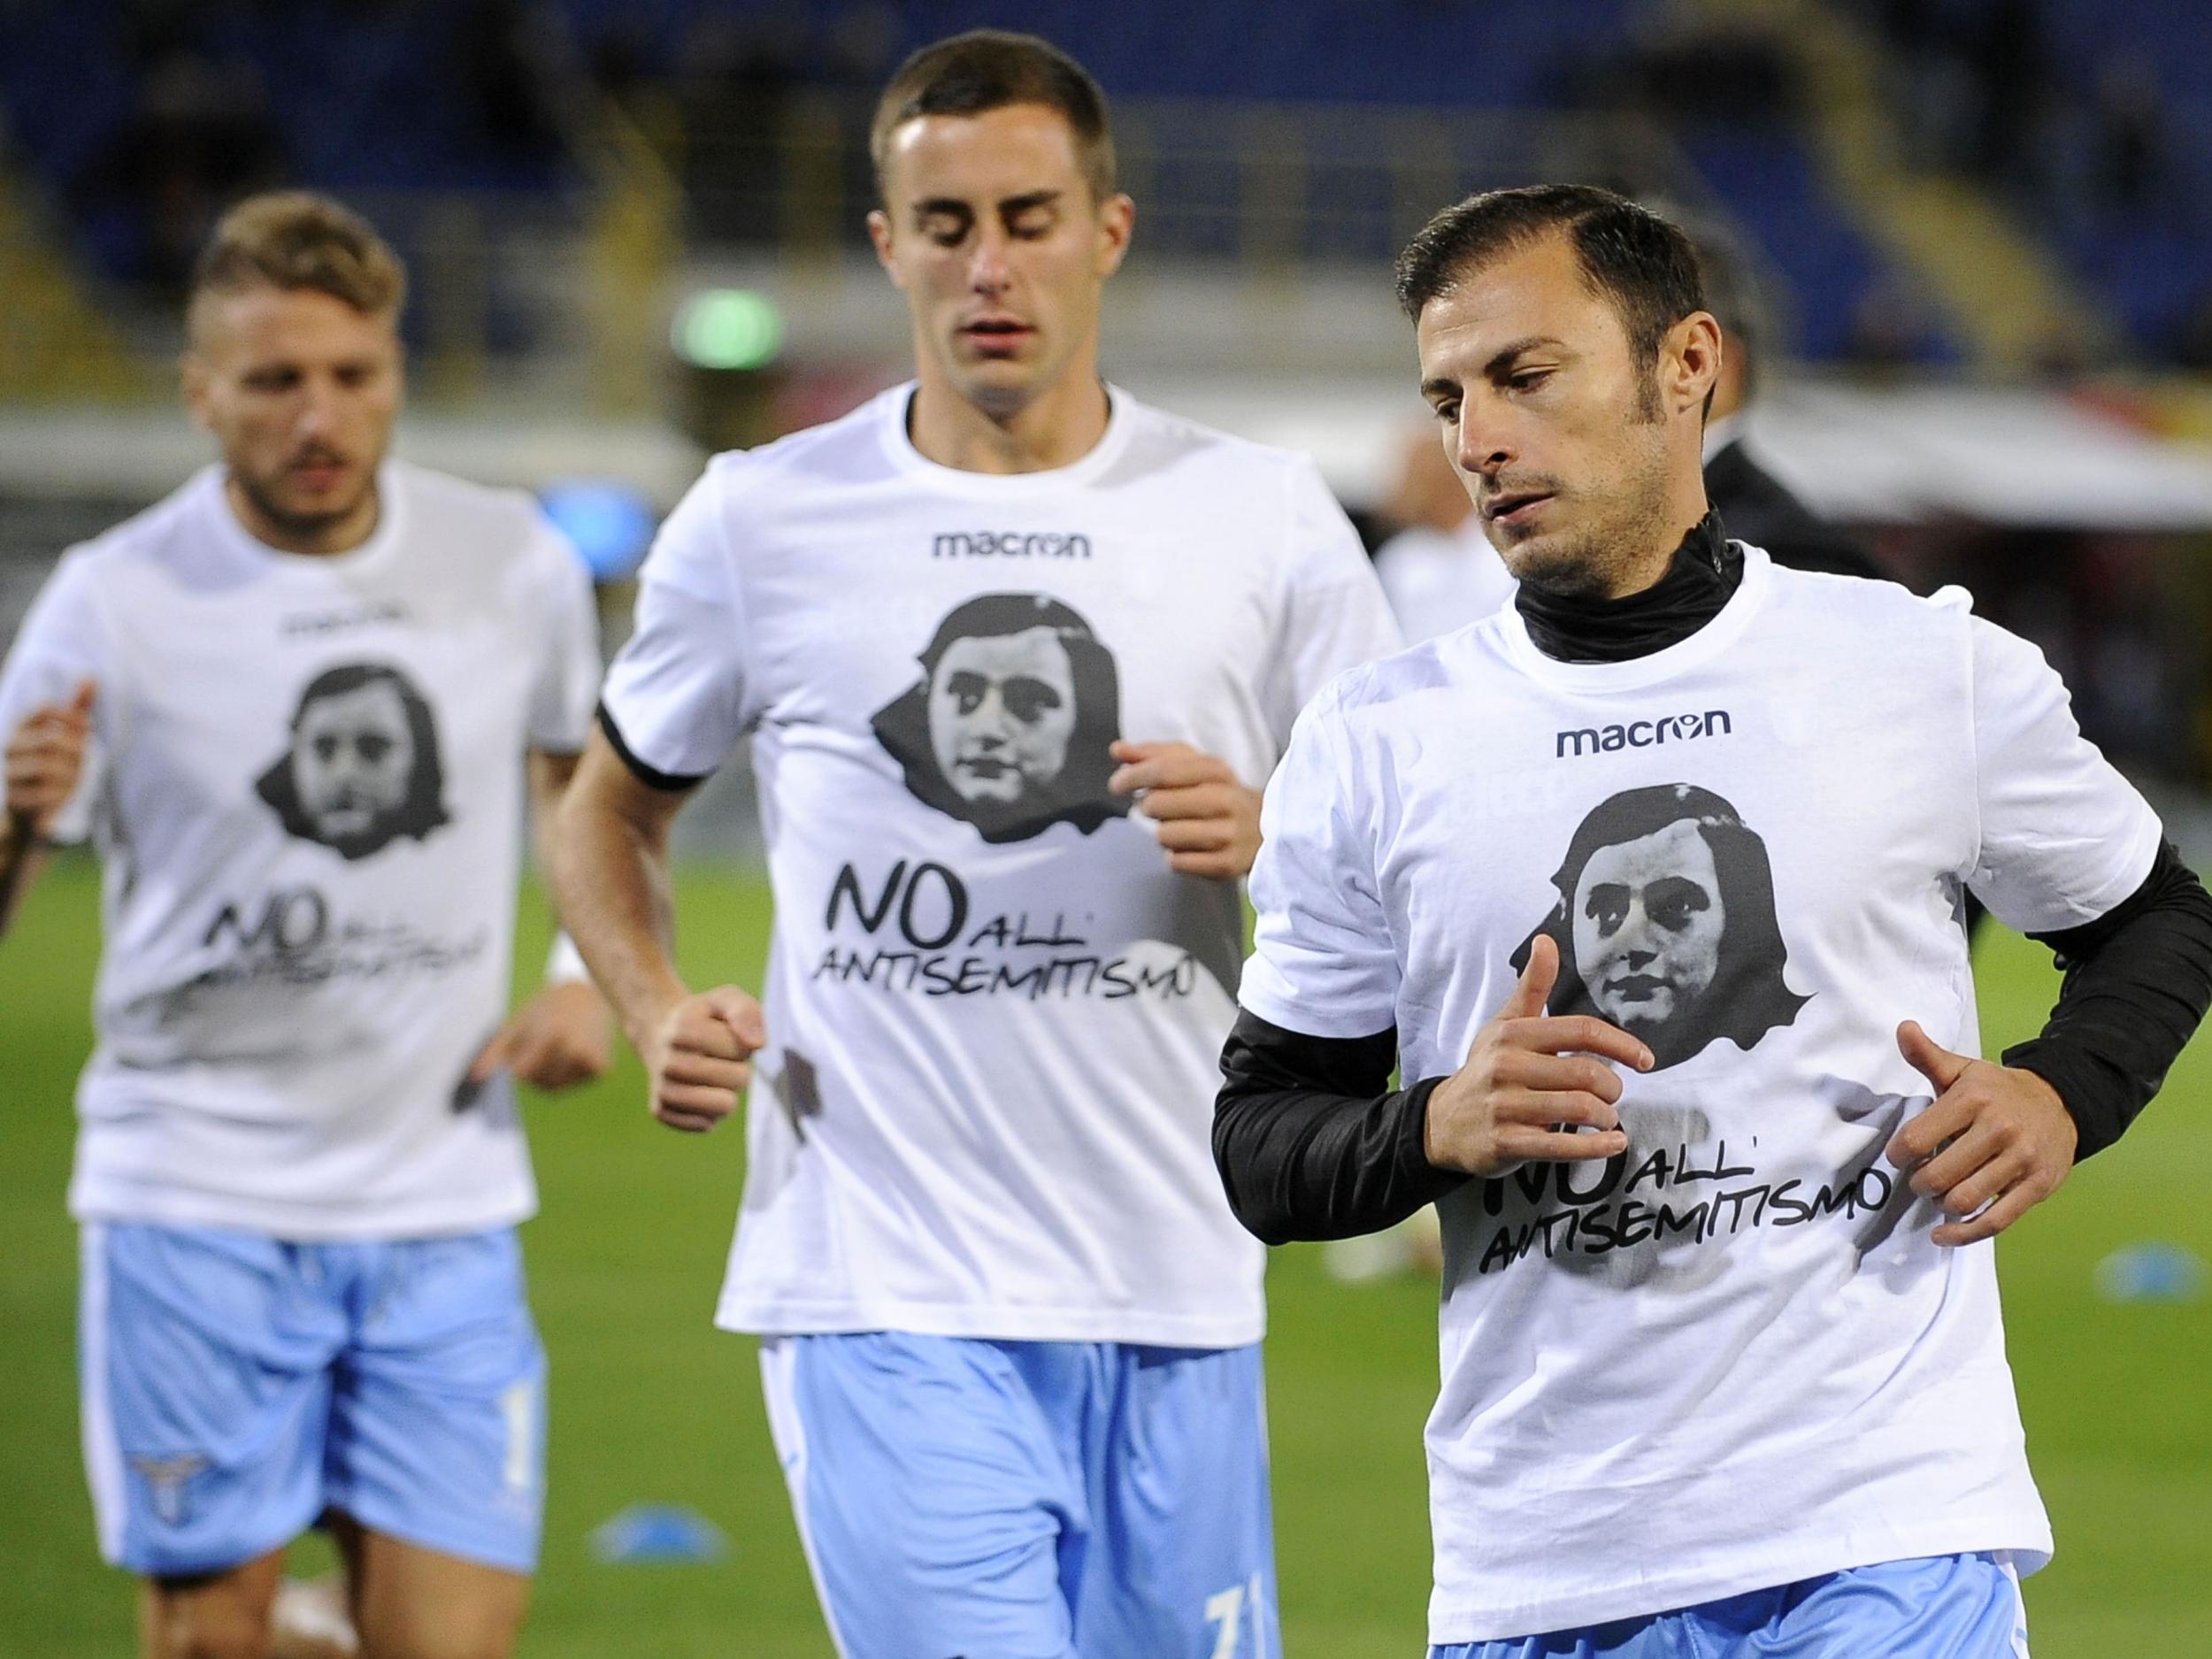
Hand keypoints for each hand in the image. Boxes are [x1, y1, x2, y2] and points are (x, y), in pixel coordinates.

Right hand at [5, 679, 94, 840]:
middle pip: (51, 740)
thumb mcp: (63, 737)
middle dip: (75, 750)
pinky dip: (60, 796)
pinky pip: (43, 795)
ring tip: (75, 779)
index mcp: (21, 729)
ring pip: (47, 768)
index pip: (44, 709)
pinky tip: (64, 797)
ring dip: (71, 775)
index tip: (87, 728)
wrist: (25, 811)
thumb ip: (75, 710)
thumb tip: (91, 677)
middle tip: (84, 759)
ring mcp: (10, 774)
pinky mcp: (13, 801)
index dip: (70, 716)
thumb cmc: (50, 764)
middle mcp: (11, 748)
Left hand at [469, 981, 611, 1092]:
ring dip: (549, 1077)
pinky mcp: (602, 1068)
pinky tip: (572, 1054)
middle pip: (539, 1083)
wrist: (590, 995)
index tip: (523, 1052)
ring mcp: (590, 1059)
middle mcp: (574, 1047)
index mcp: (551, 1033)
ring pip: (556, 1087)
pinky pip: (573, 1084)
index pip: (523, 1073)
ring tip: (555, 1051)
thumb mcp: (518, 1022)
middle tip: (541, 1049)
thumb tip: (475, 1077)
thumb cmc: (546, 1008)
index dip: (518, 1066)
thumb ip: (495, 1051)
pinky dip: (568, 1076)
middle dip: (532, 1073)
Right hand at [639, 985, 765, 1133]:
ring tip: (712, 1076)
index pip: (742, 1049)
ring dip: (727, 1092)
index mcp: (683, 1028)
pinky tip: (699, 1092)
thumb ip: (746, 1012)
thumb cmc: (704, 1018)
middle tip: (718, 1058)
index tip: (723, 1036)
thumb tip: (758, 1044)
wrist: (660, 1035)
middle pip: (739, 1080)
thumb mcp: (727, 999)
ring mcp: (662, 1088)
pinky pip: (706, 1125)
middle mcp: (668, 1061)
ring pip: (723, 1107)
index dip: (742, 1044)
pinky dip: (711, 1112)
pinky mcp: (660, 1111)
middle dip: (739, 1069)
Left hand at [1107, 740, 1261, 879]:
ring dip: (1163, 834)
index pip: (1162, 771)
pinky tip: (1191, 848)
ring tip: (1180, 828)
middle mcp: (1224, 800)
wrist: (1266, 830)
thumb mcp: (1194, 766)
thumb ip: (1154, 755)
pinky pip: (1176, 862)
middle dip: (1147, 807)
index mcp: (1215, 771)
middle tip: (1158, 808)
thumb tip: (1117, 749)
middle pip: (1156, 805)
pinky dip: (1175, 857)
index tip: (1117, 784)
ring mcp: (1227, 834)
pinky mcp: (1226, 864)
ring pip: (1163, 836)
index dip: (1133, 777)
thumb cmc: (1218, 793)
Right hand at [1422, 933, 1652, 1175]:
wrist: (1442, 1123)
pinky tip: (1613, 1144)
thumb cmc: (1485, 1070)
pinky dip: (1597, 1147)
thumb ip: (1533, 987)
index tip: (1645, 1059)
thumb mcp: (1504, 1025)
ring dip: (1605, 1116)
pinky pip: (1562, 1146)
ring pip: (1579, 1109)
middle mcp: (1507, 1067)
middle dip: (1613, 1087)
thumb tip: (1547, 940)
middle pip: (1586, 1073)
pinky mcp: (1506, 1143)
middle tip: (1613, 1094)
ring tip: (1605, 1117)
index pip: (1581, 1031)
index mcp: (1513, 1035)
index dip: (1621, 1044)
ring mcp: (1505, 1107)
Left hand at [1885, 1020, 2076, 1245]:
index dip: (1899, 1155)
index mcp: (1973, 1099)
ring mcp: (2021, 1160)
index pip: (1917, 1138)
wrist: (2062, 1101)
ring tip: (1939, 1194)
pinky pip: (1995, 1221)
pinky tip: (1942, 1235)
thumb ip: (1928, 1055)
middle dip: (1919, 1183)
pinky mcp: (2038, 1186)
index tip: (1899, 1157)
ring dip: (1940, 1204)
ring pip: (1964, 1200)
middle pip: (1938, 1175)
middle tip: (1919, 1178)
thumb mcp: (1963, 1070)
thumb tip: (1903, 1028)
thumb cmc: (1997, 1090)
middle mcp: (1998, 1129)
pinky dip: (1963, 1235)